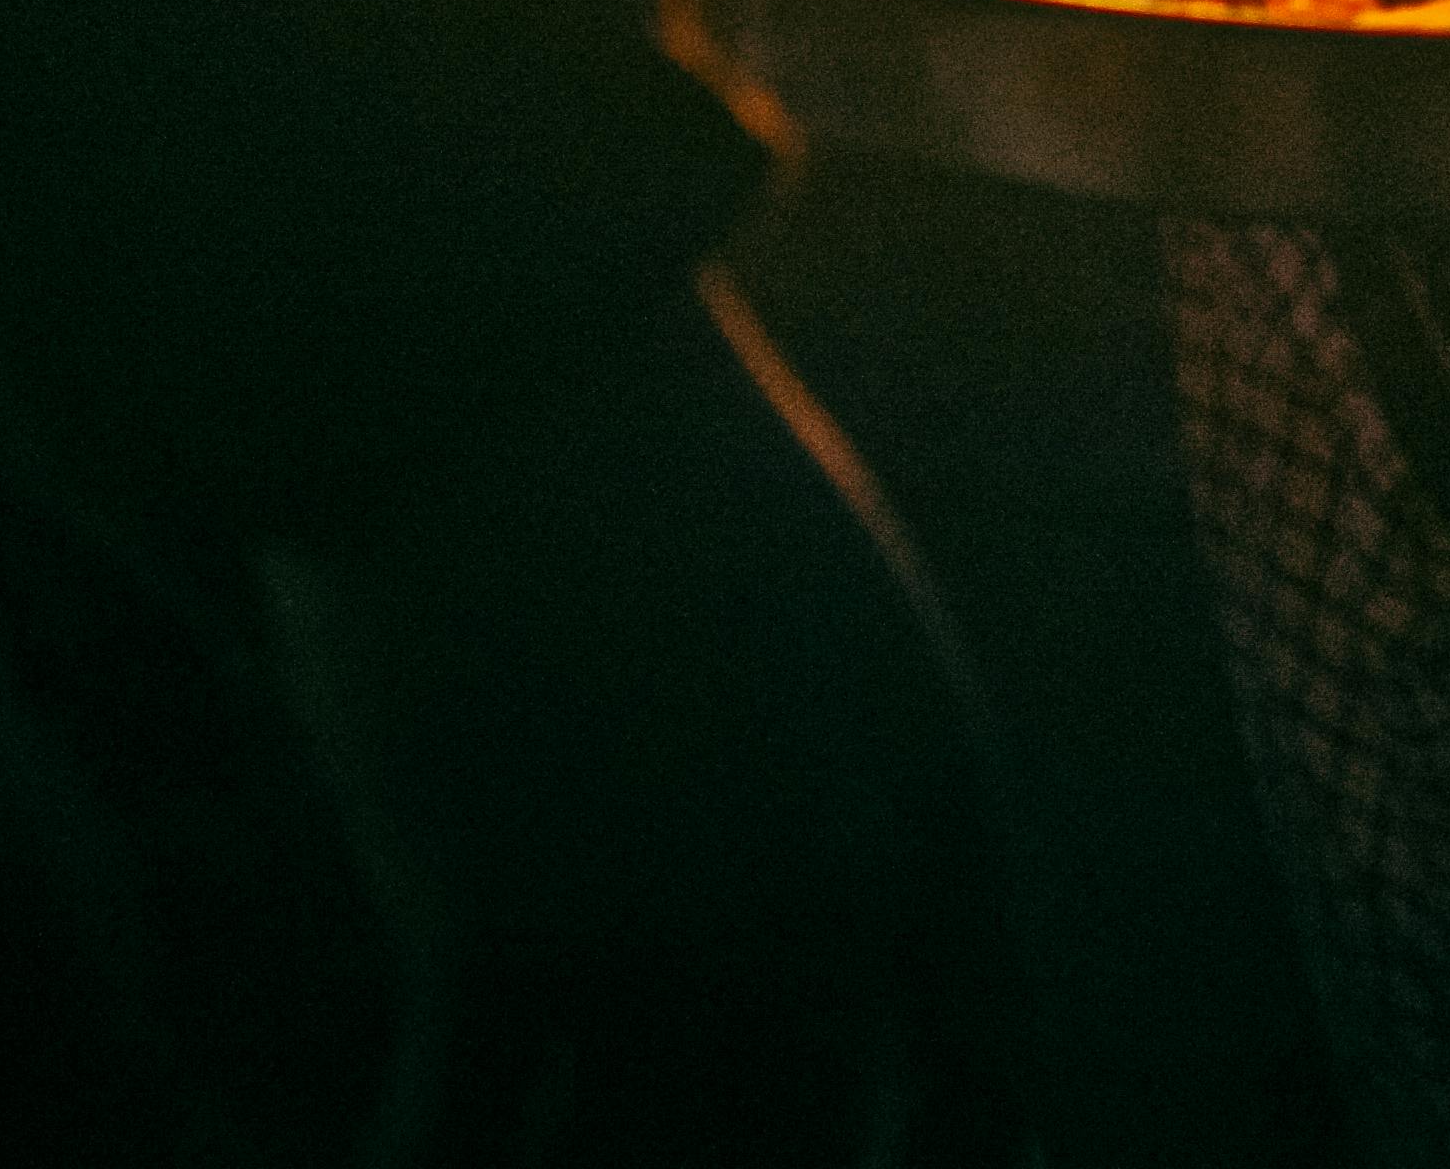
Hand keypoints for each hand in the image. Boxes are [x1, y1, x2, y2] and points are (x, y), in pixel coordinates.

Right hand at [265, 282, 1021, 1163]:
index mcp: (940, 808)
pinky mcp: (496, 933)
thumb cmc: (643, 483)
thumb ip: (859, 812)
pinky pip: (458, 1156)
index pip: (990, 1088)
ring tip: (543, 1152)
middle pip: (811, 1161)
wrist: (493, 360)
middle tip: (679, 1156)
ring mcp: (671, 921)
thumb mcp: (828, 636)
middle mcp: (836, 890)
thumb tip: (859, 974)